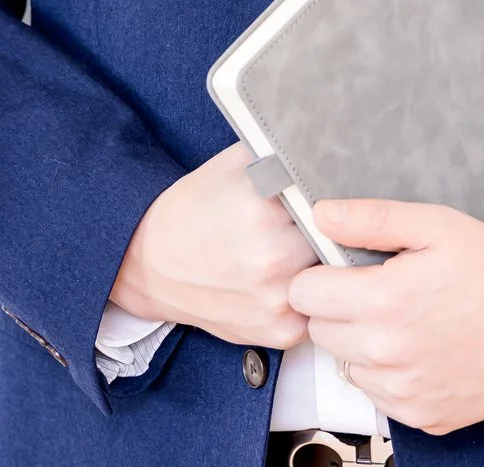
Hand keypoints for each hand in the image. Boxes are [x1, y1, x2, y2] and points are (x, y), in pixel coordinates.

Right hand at [109, 141, 316, 347]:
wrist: (150, 263)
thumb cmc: (191, 213)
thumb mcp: (230, 166)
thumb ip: (278, 157)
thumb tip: (323, 153)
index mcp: (262, 209)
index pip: (327, 203)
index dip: (325, 204)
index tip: (319, 205)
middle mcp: (272, 258)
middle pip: (333, 242)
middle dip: (322, 235)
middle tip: (299, 231)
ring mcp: (277, 300)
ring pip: (328, 278)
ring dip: (316, 268)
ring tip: (286, 257)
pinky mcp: (280, 332)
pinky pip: (315, 311)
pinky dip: (304, 299)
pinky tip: (277, 285)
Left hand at [289, 199, 483, 435]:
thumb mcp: (434, 225)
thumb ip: (370, 219)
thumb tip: (321, 215)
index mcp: (383, 303)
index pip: (303, 294)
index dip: (319, 276)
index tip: (341, 271)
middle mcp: (388, 355)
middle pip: (320, 331)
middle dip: (337, 309)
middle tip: (377, 293)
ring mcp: (406, 392)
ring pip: (346, 365)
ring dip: (361, 345)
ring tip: (404, 321)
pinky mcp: (424, 415)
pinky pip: (380, 395)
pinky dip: (389, 375)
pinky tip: (420, 350)